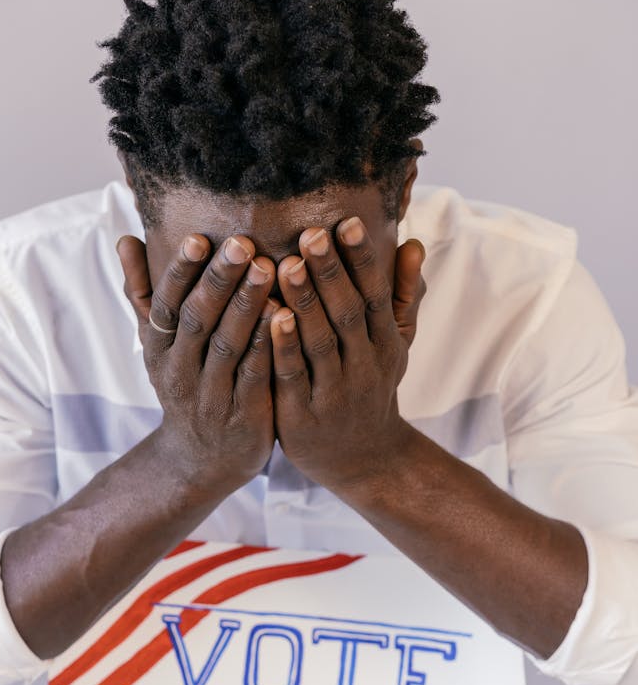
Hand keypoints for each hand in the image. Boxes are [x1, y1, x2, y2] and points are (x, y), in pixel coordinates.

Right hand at [116, 232, 276, 498]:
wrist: (200, 462)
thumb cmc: (186, 386)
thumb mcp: (159, 346)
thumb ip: (144, 293)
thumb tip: (125, 239)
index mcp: (159, 350)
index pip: (165, 306)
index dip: (179, 273)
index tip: (198, 239)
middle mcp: (180, 372)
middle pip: (197, 321)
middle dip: (218, 281)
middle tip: (241, 243)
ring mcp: (211, 396)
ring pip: (227, 346)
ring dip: (246, 306)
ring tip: (268, 268)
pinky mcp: (243, 417)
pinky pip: (255, 377)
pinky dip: (267, 346)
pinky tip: (285, 316)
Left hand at [270, 217, 425, 493]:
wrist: (364, 460)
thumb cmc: (372, 389)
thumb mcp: (394, 345)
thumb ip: (401, 295)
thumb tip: (413, 243)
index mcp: (384, 343)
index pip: (375, 294)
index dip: (362, 260)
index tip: (347, 223)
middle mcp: (364, 365)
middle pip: (348, 313)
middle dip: (330, 273)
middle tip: (311, 233)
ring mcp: (334, 392)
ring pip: (320, 343)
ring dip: (304, 304)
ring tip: (286, 266)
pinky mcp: (303, 416)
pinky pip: (293, 377)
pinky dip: (283, 348)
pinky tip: (271, 318)